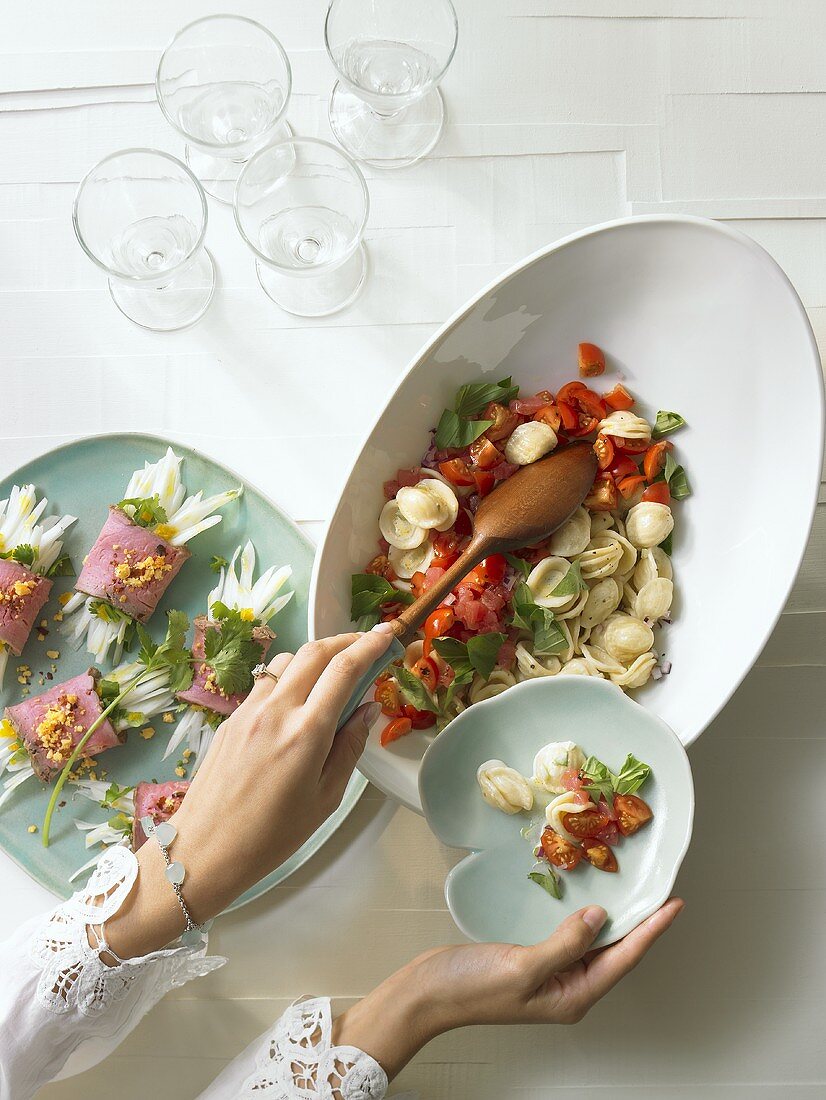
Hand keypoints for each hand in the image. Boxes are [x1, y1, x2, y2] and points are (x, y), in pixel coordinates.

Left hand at [105, 625, 392, 956]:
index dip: (370, 644)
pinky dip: (290, 676)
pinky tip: (298, 700)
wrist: (204, 850)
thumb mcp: (326, 799)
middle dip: (346, 639)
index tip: (389, 633)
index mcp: (306, 733)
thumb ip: (349, 747)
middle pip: (315, 651)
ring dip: (316, 657)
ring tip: (333, 674)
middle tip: (368, 644)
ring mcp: (249, 709)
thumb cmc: (272, 836)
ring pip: (288, 660)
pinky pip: (266, 681)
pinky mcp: (231, 717)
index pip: (344, 669)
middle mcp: (276, 710)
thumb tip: (368, 708)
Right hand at [333, 898, 683, 1078]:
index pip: (624, 958)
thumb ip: (564, 943)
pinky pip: (570, 936)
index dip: (652, 930)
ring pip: (594, 943)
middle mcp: (568, 987)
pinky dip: (583, 917)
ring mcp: (551, 974)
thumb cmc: (471, 988)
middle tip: (660, 891)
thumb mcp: (523, 967)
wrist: (429, 994)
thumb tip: (599, 918)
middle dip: (641, 924)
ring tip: (634, 891)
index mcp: (573, 996)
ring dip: (614, 918)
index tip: (674, 905)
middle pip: (616, 951)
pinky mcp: (533, 960)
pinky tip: (585, 900)